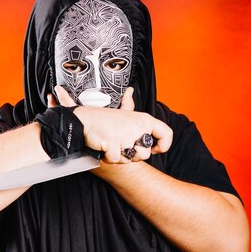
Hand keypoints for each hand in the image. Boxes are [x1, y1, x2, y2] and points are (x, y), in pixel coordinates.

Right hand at [47, 86, 172, 163]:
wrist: (84, 119)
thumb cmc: (103, 119)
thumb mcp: (122, 112)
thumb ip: (130, 105)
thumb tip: (130, 91)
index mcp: (144, 119)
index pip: (166, 134)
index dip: (163, 146)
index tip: (155, 149)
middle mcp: (138, 126)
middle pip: (145, 154)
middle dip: (132, 155)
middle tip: (121, 145)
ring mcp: (126, 134)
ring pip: (130, 159)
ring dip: (119, 157)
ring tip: (112, 144)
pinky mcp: (113, 142)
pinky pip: (116, 160)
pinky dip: (109, 158)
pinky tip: (104, 148)